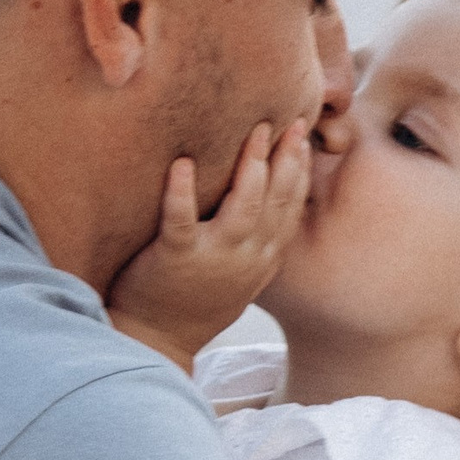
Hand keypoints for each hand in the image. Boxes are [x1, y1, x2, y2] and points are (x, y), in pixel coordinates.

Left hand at [108, 120, 311, 372]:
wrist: (157, 340)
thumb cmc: (195, 299)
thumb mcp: (241, 274)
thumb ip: (257, 240)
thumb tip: (266, 196)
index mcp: (262, 258)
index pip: (290, 208)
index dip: (299, 169)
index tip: (302, 134)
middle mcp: (246, 258)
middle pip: (276, 201)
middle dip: (286, 158)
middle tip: (289, 120)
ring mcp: (213, 259)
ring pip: (243, 208)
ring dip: (251, 167)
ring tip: (253, 130)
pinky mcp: (175, 259)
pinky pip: (181, 220)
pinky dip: (181, 192)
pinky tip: (181, 163)